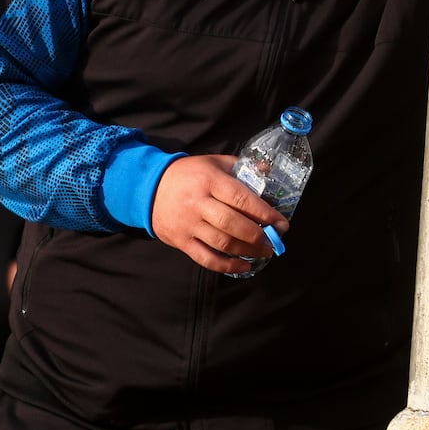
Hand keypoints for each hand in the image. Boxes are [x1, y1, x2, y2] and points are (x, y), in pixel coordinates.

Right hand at [149, 155, 288, 273]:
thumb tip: (268, 171)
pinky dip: (227, 266)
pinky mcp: (181, 241)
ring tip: (264, 252)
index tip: (281, 223)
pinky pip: (206, 258)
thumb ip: (241, 167)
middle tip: (274, 240)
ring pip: (222, 243)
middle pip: (232, 224)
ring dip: (247, 251)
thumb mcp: (213, 163)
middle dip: (257, 235)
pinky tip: (244, 266)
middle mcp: (198, 203)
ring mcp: (188, 224)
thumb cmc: (188, 175)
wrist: (147, 188)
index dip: (264, 213)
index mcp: (209, 181)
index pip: (241, 198)